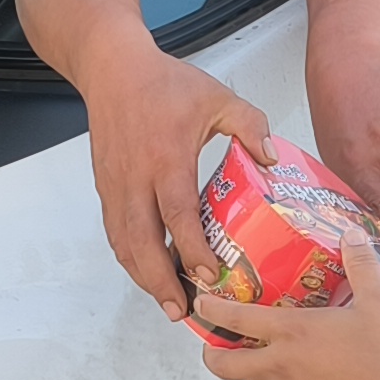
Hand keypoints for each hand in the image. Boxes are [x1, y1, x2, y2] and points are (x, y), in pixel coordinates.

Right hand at [87, 46, 275, 317]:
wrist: (113, 70)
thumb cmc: (165, 84)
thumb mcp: (218, 97)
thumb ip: (250, 126)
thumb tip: (273, 160)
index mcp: (166, 157)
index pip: (176, 214)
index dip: (190, 249)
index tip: (209, 274)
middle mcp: (135, 178)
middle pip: (141, 242)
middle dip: (160, 281)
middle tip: (183, 310)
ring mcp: (115, 186)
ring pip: (123, 243)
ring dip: (143, 277)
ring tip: (168, 303)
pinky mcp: (106, 188)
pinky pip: (115, 232)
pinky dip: (130, 258)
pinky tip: (149, 273)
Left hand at [193, 236, 379, 379]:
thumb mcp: (378, 304)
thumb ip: (361, 267)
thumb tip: (354, 236)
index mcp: (291, 332)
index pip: (236, 319)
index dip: (212, 311)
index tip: (201, 304)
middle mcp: (279, 365)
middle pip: (224, 366)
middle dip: (213, 355)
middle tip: (215, 347)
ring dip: (251, 377)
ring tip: (264, 365)